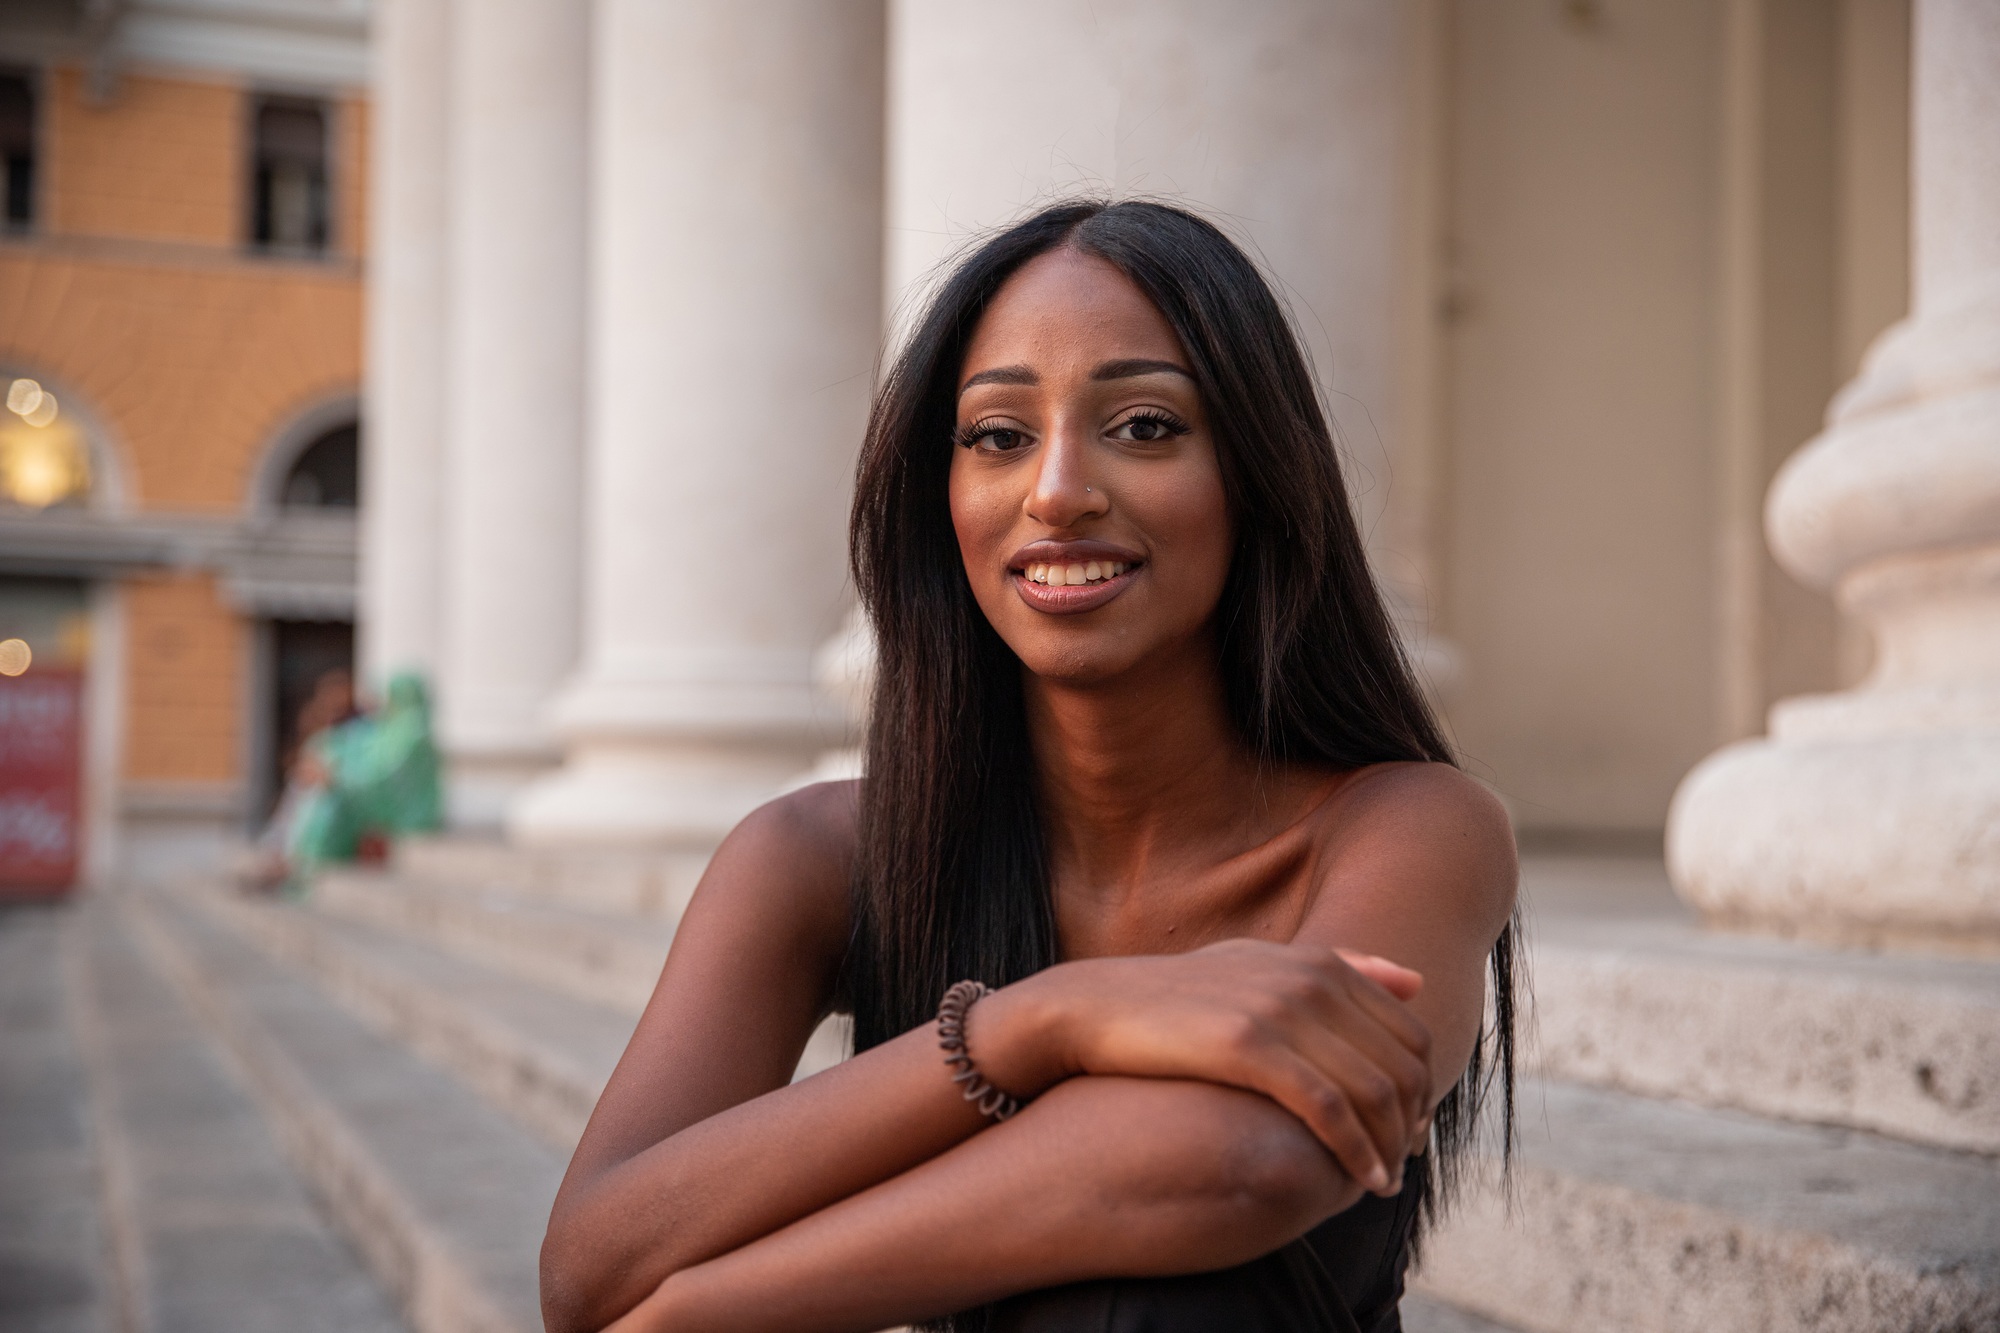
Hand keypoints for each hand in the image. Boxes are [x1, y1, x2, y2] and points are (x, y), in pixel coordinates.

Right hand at [979, 942, 1433, 1195]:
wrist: (1094, 1007)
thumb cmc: (1177, 997)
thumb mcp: (1258, 965)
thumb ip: (1339, 967)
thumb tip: (1415, 981)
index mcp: (1320, 963)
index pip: (1409, 1034)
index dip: (1421, 1089)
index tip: (1410, 1130)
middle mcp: (1310, 980)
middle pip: (1400, 1066)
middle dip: (1411, 1123)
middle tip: (1402, 1163)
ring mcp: (1282, 1009)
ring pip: (1373, 1092)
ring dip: (1389, 1146)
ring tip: (1381, 1182)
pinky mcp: (1250, 1046)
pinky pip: (1330, 1109)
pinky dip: (1356, 1150)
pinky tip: (1360, 1180)